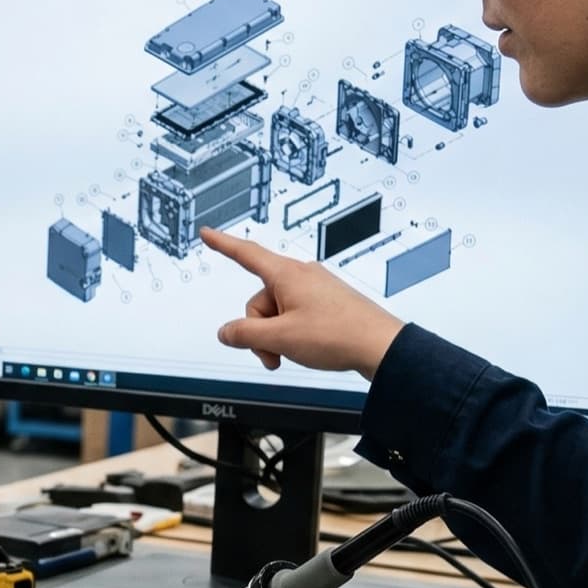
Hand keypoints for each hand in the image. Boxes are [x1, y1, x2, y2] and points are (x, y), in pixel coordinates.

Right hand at [200, 227, 405, 378]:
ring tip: (291, 354)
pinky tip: (305, 347)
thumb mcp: (280, 338)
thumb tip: (226, 332)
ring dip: (275, 336)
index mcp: (286, 275)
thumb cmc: (337, 334)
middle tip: (272, 353)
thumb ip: (245, 334)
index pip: (246, 254)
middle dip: (259, 329)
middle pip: (259, 300)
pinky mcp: (326, 302)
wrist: (380, 346)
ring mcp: (315, 288)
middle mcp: (301, 276)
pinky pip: (295, 314)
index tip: (208, 233)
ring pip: (277, 311)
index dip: (223, 244)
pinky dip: (291, 333)